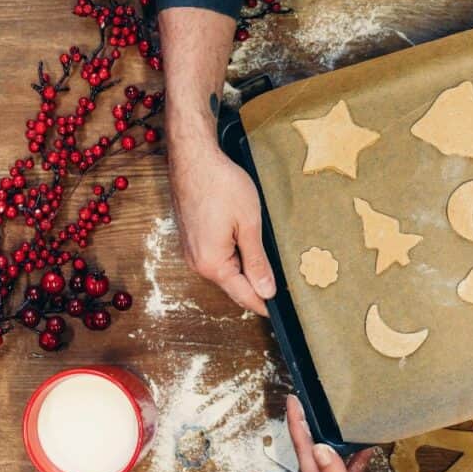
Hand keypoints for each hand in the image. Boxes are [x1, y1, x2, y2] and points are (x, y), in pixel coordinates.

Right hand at [168, 146, 275, 315]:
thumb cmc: (222, 185)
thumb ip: (257, 262)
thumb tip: (265, 291)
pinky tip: (247, 250)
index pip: (244, 295)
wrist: (194, 157)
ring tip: (268, 271)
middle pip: (233, 286)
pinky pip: (216, 258)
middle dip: (256, 289)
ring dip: (245, 272)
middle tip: (281, 292)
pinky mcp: (191, 239)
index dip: (264, 304)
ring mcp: (191, 251)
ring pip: (225, 272)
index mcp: (212, 264)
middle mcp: (197, 263)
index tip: (280, 313)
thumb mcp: (249, 225)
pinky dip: (233, 258)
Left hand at [286, 396, 390, 471]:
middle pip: (308, 452)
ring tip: (331, 418)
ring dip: (327, 439)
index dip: (297, 424)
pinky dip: (350, 459)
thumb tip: (320, 447)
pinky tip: (363, 452)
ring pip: (325, 461)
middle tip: (302, 401)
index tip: (293, 401)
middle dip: (304, 426)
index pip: (304, 451)